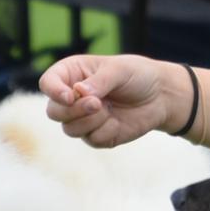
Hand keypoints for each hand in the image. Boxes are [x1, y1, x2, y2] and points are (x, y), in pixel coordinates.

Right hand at [39, 54, 191, 146]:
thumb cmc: (138, 76)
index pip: (48, 83)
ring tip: (109, 110)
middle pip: (54, 112)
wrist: (162, 96)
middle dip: (73, 111)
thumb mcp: (120, 70)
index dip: (53, 91)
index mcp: (72, 75)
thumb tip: (79, 93)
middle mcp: (73, 98)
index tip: (70, 95)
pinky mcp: (98, 135)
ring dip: (90, 121)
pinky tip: (118, 121)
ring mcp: (84, 118)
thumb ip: (99, 81)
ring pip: (70, 129)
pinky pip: (92, 140)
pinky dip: (106, 131)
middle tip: (97, 104)